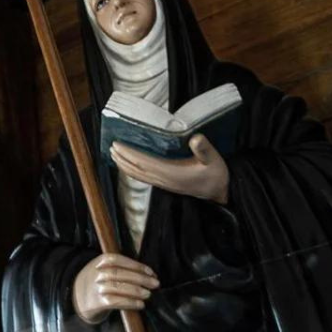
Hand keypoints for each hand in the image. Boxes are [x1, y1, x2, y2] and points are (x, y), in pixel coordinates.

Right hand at [73, 253, 159, 323]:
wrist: (77, 298)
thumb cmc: (97, 282)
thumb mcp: (103, 268)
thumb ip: (120, 267)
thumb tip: (147, 273)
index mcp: (99, 262)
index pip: (118, 260)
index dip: (135, 265)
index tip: (150, 272)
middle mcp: (96, 274)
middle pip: (119, 274)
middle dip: (140, 278)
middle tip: (155, 283)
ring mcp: (96, 288)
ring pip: (117, 287)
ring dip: (135, 291)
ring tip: (148, 294)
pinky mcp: (97, 302)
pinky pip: (115, 301)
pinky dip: (129, 302)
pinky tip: (140, 304)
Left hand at [110, 134, 229, 204]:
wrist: (220, 193)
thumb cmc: (216, 175)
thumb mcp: (214, 160)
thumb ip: (204, 149)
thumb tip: (195, 138)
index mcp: (171, 173)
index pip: (144, 162)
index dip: (129, 153)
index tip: (117, 144)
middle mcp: (164, 179)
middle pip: (136, 169)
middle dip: (122, 158)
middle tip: (111, 146)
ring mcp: (163, 184)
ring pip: (138, 175)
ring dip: (124, 165)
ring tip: (114, 154)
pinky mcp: (165, 185)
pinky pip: (144, 178)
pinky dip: (132, 171)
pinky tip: (128, 166)